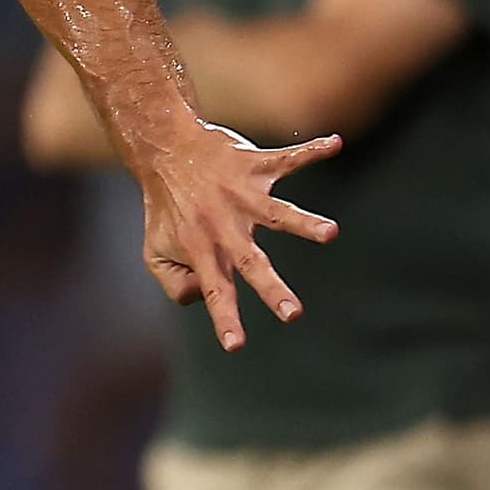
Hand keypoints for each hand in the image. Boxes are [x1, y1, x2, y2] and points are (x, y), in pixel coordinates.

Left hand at [135, 120, 340, 351]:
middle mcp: (222, 225)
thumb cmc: (166, 208)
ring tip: (331, 234)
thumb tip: (206, 297)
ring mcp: (240, 195)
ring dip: (304, 223)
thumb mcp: (154, 252)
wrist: (163, 149)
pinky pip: (286, 157)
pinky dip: (311, 151)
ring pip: (276, 213)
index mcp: (201, 249)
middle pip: (251, 262)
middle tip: (293, 314)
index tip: (236, 345)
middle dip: (272, 289)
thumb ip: (175, 284)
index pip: (214, 290)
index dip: (224, 318)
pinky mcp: (253, 164)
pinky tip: (334, 144)